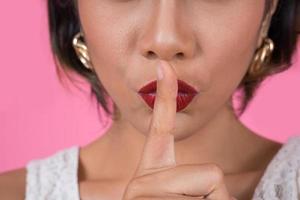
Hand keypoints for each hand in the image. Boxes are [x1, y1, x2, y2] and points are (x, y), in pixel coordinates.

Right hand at [122, 60, 236, 199]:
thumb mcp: (178, 197)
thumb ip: (195, 179)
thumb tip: (219, 184)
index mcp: (152, 171)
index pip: (161, 128)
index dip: (165, 97)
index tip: (165, 67)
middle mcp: (145, 179)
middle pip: (212, 172)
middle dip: (212, 194)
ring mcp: (145, 191)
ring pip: (215, 189)